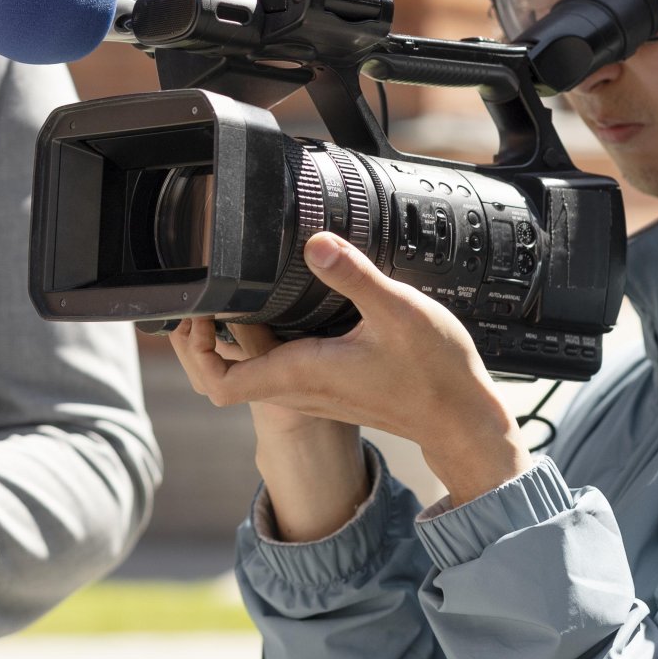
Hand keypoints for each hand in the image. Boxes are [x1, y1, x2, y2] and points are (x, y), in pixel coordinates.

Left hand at [172, 233, 528, 512]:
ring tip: (232, 299)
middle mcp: (298, 389)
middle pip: (223, 379)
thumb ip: (353, 275)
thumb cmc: (434, 372)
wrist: (461, 417)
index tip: (201, 312)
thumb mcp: (397, 311)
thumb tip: (314, 242)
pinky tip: (277, 311)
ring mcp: (311, 392)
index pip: (219, 382)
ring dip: (230, 344)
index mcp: (300, 373)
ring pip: (248, 375)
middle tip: (209, 298)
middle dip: (203, 341)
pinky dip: (262, 346)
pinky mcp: (327, 387)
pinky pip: (276, 371)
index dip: (196, 350)